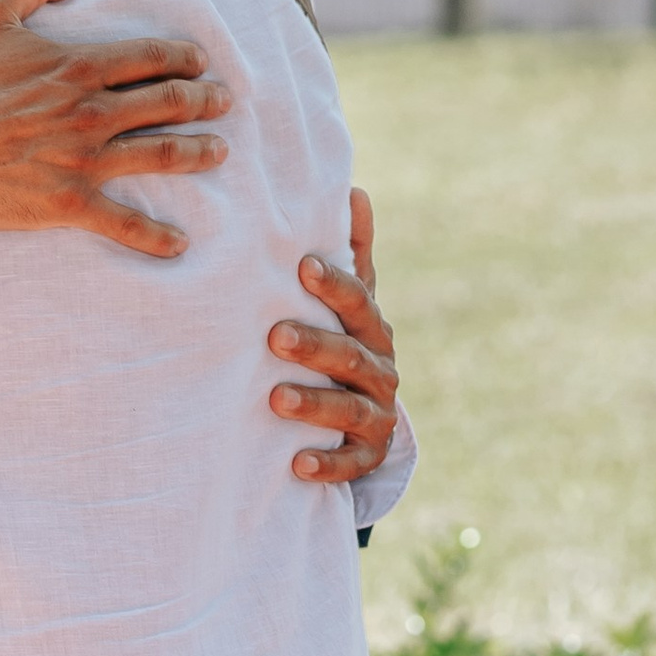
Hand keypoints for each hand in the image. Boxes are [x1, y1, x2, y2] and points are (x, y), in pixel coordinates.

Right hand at [0, 0, 230, 257]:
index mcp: (77, 66)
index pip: (150, 57)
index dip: (183, 58)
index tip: (200, 62)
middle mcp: (91, 112)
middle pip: (168, 103)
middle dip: (204, 100)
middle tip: (224, 102)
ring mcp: (84, 161)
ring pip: (161, 155)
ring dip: (197, 152)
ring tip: (219, 150)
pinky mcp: (68, 203)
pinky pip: (124, 222)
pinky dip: (155, 236)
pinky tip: (180, 244)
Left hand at [269, 188, 398, 487]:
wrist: (362, 423)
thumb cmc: (342, 348)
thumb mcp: (349, 307)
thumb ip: (352, 257)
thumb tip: (355, 190)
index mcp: (373, 331)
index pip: (358, 303)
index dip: (335, 286)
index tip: (302, 267)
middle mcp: (381, 372)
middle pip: (352, 357)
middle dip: (316, 346)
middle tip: (274, 336)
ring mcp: (377, 417)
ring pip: (350, 411)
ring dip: (315, 405)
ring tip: (274, 399)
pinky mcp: (367, 459)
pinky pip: (350, 465)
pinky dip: (326, 465)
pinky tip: (297, 464)